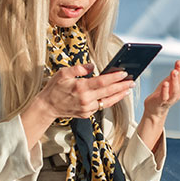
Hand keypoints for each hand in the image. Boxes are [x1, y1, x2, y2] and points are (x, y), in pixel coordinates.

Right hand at [20, 63, 134, 147]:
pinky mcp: (87, 114)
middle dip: (122, 87)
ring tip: (128, 89)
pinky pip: (101, 106)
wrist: (47, 107)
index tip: (124, 74)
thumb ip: (78, 68)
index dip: (114, 78)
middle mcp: (86, 99)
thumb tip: (92, 66)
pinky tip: (115, 95)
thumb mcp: (63, 73)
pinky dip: (109, 101)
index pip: (102, 82)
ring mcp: (87, 108)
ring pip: (107, 101)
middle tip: (132, 82)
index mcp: (80, 87)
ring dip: (119, 95)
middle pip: (108, 92)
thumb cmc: (54, 88)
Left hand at [143, 59, 179, 118]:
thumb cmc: (165, 92)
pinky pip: (164, 96)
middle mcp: (178, 93)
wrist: (155, 108)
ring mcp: (170, 98)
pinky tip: (165, 83)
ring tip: (174, 71)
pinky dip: (165, 90)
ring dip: (175, 80)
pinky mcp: (161, 101)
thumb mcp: (174, 79)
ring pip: (175, 90)